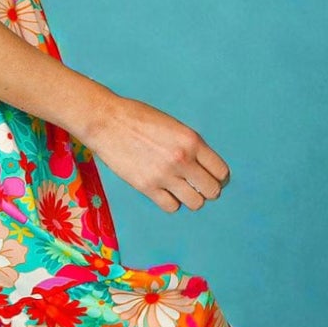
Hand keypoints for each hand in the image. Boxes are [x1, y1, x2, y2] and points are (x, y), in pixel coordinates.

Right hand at [81, 93, 230, 213]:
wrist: (106, 121)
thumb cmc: (138, 119)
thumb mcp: (173, 126)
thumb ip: (190, 146)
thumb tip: (202, 167)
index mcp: (192, 141)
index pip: (221, 171)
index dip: (219, 177)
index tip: (212, 177)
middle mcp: (182, 160)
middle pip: (212, 190)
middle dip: (208, 190)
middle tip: (197, 185)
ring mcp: (164, 175)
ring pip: (195, 203)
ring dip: (191, 198)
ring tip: (181, 190)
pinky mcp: (146, 187)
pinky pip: (171, 207)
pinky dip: (171, 202)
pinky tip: (164, 192)